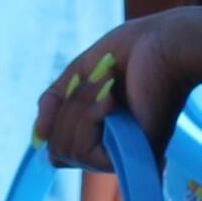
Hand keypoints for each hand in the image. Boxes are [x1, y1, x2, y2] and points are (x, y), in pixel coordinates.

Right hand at [35, 8, 201, 170]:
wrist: (163, 43)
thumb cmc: (130, 53)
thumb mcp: (78, 75)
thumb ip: (54, 103)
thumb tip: (38, 138)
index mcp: (102, 131)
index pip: (58, 149)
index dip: (55, 120)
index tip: (76, 87)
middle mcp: (112, 149)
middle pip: (57, 152)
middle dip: (67, 110)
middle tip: (96, 82)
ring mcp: (123, 155)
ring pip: (67, 152)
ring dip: (79, 110)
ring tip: (106, 86)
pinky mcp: (132, 157)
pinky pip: (85, 152)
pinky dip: (90, 118)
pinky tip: (111, 100)